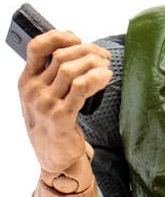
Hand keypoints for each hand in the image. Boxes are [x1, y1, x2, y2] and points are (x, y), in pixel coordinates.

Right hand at [18, 29, 112, 176]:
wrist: (54, 160)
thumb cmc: (52, 126)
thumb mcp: (43, 99)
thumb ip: (51, 77)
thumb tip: (75, 49)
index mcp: (26, 81)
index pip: (37, 47)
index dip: (58, 36)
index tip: (77, 38)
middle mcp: (32, 91)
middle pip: (61, 56)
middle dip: (87, 50)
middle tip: (103, 56)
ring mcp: (45, 104)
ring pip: (71, 70)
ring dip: (94, 64)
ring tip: (106, 67)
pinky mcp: (61, 117)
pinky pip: (81, 88)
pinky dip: (96, 78)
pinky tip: (106, 77)